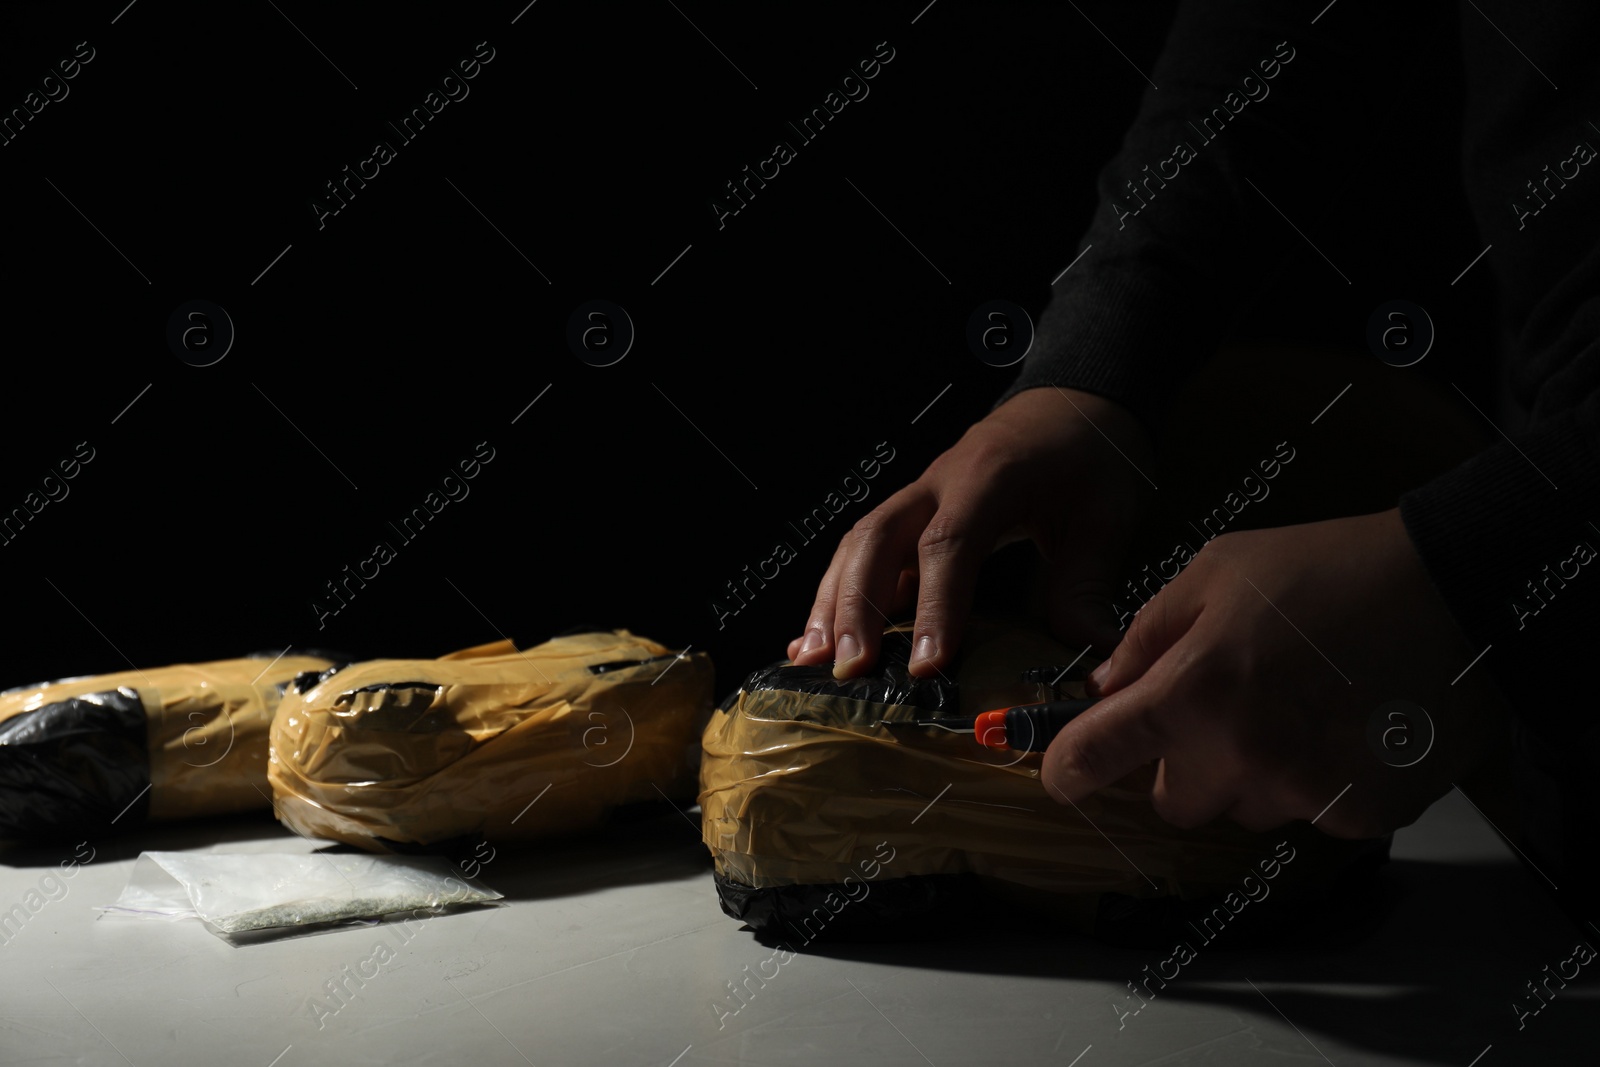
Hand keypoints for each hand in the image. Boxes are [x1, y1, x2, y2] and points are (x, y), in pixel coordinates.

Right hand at [787, 386, 1153, 678]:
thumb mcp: (1104, 517)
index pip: (949, 542)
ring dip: (833, 602)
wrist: (1073, 404)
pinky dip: (838, 593)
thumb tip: (1090, 659)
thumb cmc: (1086, 455)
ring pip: (858, 543)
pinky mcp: (912, 513)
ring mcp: (918, 495)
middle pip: (878, 538)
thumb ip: (1086, 586)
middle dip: (857, 606)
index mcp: (989, 476)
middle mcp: (939, 482)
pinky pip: (863, 551)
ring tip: (813, 658)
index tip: (927, 663)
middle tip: (850, 667)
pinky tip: (820, 636)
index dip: (934, 605)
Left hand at [1041, 509, 1509, 837]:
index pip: (1096, 758)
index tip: (1066, 772)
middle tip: (1224, 708)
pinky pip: (1308, 814)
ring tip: (1298, 706)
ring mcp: (1306, 793)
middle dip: (1183, 763)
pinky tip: (1343, 727)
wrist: (1456, 592)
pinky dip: (1316, 781)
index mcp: (1193, 693)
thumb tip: (1104, 689)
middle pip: (1173, 801)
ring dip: (1252, 774)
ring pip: (1243, 809)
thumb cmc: (1327, 569)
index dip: (1069, 768)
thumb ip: (1147, 636)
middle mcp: (1243, 757)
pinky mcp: (1362, 815)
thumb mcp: (1215, 571)